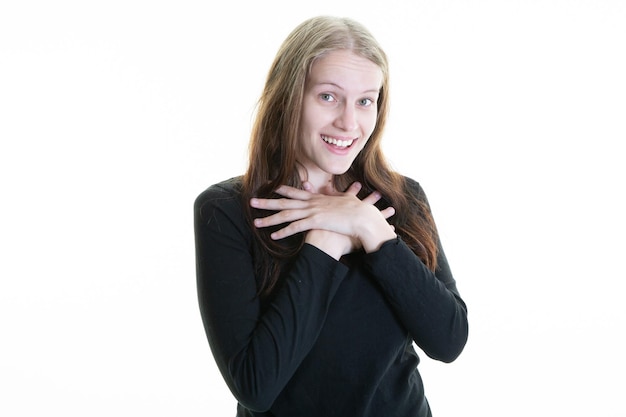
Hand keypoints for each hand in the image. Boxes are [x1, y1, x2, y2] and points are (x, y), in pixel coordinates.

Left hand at [250, 182, 395, 257]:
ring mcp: (312, 211)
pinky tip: (273, 236)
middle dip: (267, 202)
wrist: (363, 216)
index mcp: (317, 197)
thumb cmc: (356, 209)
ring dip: (269, 219)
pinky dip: (283, 232)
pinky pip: (295, 228)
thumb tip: (332, 190)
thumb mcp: (344, 198)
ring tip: (255, 223)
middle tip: (251, 202)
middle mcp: (311, 202)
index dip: (280, 189)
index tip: (268, 187)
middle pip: (284, 202)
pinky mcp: (315, 222)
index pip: (294, 192)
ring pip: (286, 215)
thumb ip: (335, 193)